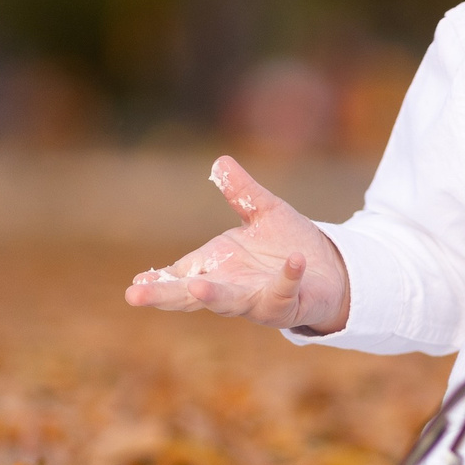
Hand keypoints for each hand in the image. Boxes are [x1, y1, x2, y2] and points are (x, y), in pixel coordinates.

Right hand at [123, 156, 350, 333]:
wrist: (329, 272)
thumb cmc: (287, 245)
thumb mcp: (263, 213)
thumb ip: (241, 193)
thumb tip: (220, 161)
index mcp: (217, 268)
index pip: (181, 276)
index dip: (159, 281)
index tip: (135, 284)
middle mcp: (231, 289)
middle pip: (192, 295)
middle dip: (166, 296)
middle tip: (135, 296)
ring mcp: (257, 300)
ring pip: (231, 303)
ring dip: (215, 297)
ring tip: (197, 289)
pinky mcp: (288, 304)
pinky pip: (286, 291)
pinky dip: (289, 277)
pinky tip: (294, 261)